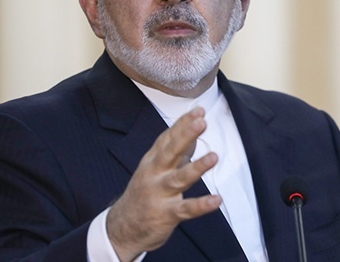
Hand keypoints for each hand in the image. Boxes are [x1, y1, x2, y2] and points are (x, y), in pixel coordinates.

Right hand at [106, 107, 220, 260]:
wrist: (122, 228)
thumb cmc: (144, 192)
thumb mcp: (155, 168)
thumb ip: (176, 150)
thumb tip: (193, 131)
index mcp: (153, 161)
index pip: (168, 138)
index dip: (183, 123)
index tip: (199, 110)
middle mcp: (154, 174)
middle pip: (170, 152)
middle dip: (185, 136)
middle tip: (201, 122)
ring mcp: (159, 194)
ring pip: (178, 178)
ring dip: (196, 167)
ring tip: (214, 157)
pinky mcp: (165, 214)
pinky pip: (185, 209)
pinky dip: (201, 205)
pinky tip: (217, 200)